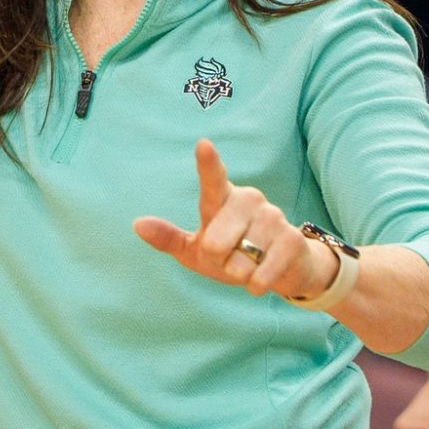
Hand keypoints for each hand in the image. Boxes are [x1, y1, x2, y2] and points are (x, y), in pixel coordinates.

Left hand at [134, 140, 338, 299]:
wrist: (283, 269)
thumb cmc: (232, 254)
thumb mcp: (196, 250)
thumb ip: (169, 238)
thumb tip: (137, 224)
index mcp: (221, 198)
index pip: (212, 180)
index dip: (208, 164)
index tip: (203, 144)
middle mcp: (248, 199)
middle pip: (215, 243)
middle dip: (219, 261)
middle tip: (232, 256)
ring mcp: (273, 216)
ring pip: (240, 262)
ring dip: (240, 273)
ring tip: (252, 262)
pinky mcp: (292, 239)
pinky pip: (262, 274)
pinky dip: (257, 284)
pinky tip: (264, 276)